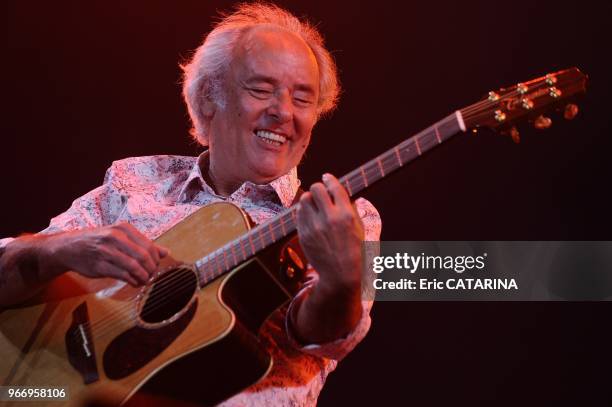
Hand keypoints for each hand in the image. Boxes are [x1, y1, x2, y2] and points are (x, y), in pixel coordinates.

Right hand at [43, 222, 168, 285]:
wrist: (68, 247)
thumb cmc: (99, 242)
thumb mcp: (121, 237)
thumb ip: (143, 244)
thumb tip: (166, 252)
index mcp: (124, 228)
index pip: (148, 246)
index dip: (155, 260)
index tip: (155, 267)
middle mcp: (115, 237)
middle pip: (143, 257)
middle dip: (151, 270)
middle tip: (151, 276)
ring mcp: (106, 251)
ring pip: (134, 266)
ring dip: (143, 277)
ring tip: (144, 281)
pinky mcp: (99, 265)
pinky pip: (122, 275)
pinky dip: (132, 281)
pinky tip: (134, 283)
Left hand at [296, 173, 363, 291]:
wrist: (341, 273)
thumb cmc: (354, 249)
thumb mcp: (358, 226)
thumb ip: (349, 207)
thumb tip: (338, 191)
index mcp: (346, 215)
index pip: (334, 187)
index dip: (329, 179)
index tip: (327, 177)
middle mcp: (330, 219)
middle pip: (316, 189)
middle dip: (318, 188)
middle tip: (320, 192)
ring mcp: (315, 228)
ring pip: (304, 199)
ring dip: (309, 199)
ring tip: (315, 205)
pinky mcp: (304, 235)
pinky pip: (299, 214)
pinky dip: (304, 212)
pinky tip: (310, 216)